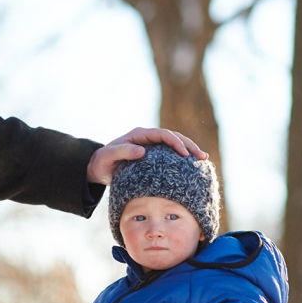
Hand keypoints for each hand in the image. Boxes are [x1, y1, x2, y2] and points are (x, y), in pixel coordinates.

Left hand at [86, 127, 207, 185]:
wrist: (98, 167)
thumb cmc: (103, 162)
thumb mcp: (110, 156)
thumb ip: (123, 152)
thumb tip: (141, 151)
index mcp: (140, 135)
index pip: (163, 134)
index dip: (176, 142)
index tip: (185, 154)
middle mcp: (148, 138)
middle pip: (173, 137)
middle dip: (189, 145)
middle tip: (201, 156)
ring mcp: (151, 146)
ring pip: (175, 145)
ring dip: (189, 150)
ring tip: (203, 159)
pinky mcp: (153, 156)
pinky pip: (171, 155)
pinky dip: (182, 159)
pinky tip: (193, 167)